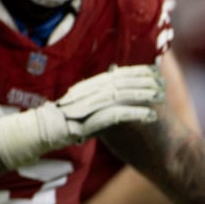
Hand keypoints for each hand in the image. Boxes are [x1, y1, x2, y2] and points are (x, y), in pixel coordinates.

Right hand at [0, 64, 163, 168]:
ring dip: (143, 95)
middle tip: (163, 83)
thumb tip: (112, 86)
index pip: (116, 74)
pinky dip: (135, 113)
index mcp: (88, 85)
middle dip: (144, 81)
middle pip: (121, 81)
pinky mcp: (90, 119)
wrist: (41, 131)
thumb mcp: (81, 103)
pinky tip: (151, 115)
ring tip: (161, 97)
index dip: (136, 71)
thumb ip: (96, 96)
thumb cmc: (62, 120)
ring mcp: (89, 104)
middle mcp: (89, 91)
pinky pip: (116, 114)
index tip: (154, 72)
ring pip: (121, 95)